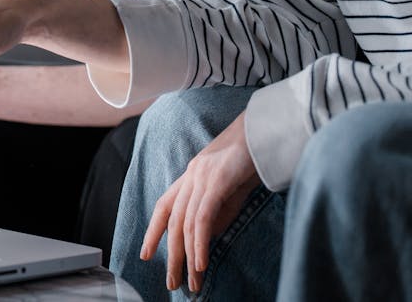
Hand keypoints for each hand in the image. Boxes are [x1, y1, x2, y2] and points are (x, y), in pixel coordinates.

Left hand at [140, 111, 259, 294]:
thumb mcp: (231, 190)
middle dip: (171, 255)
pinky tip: (200, 263)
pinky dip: (199, 243)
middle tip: (171, 283)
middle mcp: (191, 175)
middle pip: (173, 221)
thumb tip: (204, 238)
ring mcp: (202, 176)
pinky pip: (202, 218)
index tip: (146, 254)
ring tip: (191, 281)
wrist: (266, 128)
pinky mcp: (217, 181)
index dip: (153, 230)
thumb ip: (216, 210)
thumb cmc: (252, 157)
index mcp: (192, 175)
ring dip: (188, 257)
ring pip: (186, 223)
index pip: (165, 205)